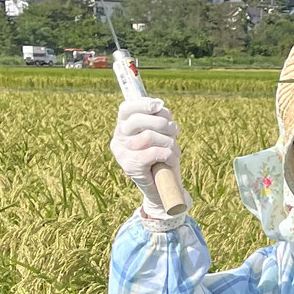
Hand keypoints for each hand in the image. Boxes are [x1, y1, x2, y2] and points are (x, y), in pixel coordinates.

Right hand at [111, 94, 187, 213]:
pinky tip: (172, 159)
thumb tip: (159, 106)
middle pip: (137, 120)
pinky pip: (152, 153)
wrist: (161, 189)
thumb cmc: (162, 157)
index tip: (159, 105)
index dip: (143, 103)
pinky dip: (168, 154)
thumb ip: (157, 118)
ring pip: (148, 137)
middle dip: (162, 122)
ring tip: (175, 149)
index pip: (126, 108)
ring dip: (168, 141)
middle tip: (175, 130)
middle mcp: (118, 139)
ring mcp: (122, 153)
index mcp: (122, 127)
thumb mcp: (160, 134)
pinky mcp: (130, 166)